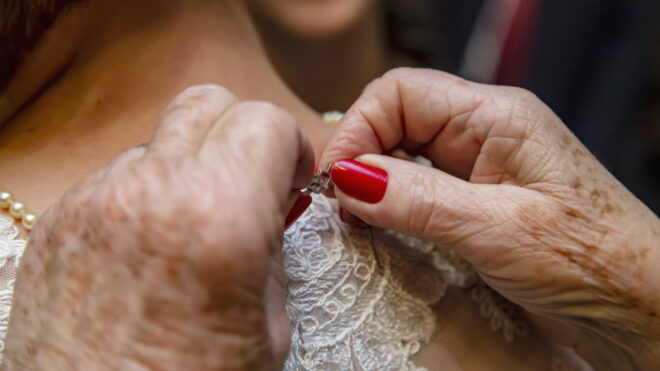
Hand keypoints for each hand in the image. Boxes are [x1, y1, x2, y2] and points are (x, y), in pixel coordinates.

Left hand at [2, 85, 313, 369]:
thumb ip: (272, 247)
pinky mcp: (58, 222)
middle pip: (207, 102)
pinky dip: (145, 197)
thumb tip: (269, 208)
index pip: (265, 121)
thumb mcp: (268, 328)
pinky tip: (148, 253)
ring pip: (160, 141)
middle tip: (248, 184)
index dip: (290, 147)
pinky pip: (117, 179)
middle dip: (240, 134)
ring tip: (193, 230)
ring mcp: (96, 202)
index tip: (289, 181)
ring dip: (188, 168)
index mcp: (220, 218)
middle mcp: (152, 193)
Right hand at [320, 68, 659, 368]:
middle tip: (342, 207)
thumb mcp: (496, 229)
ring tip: (359, 221)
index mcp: (497, 116)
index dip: (360, 130)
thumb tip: (350, 179)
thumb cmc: (594, 261)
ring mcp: (481, 165)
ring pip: (405, 153)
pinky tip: (386, 227)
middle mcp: (486, 131)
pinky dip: (394, 203)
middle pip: (398, 120)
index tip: (336, 179)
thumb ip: (418, 199)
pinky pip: (420, 185)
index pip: (401, 92)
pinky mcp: (477, 198)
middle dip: (362, 158)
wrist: (639, 303)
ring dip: (375, 184)